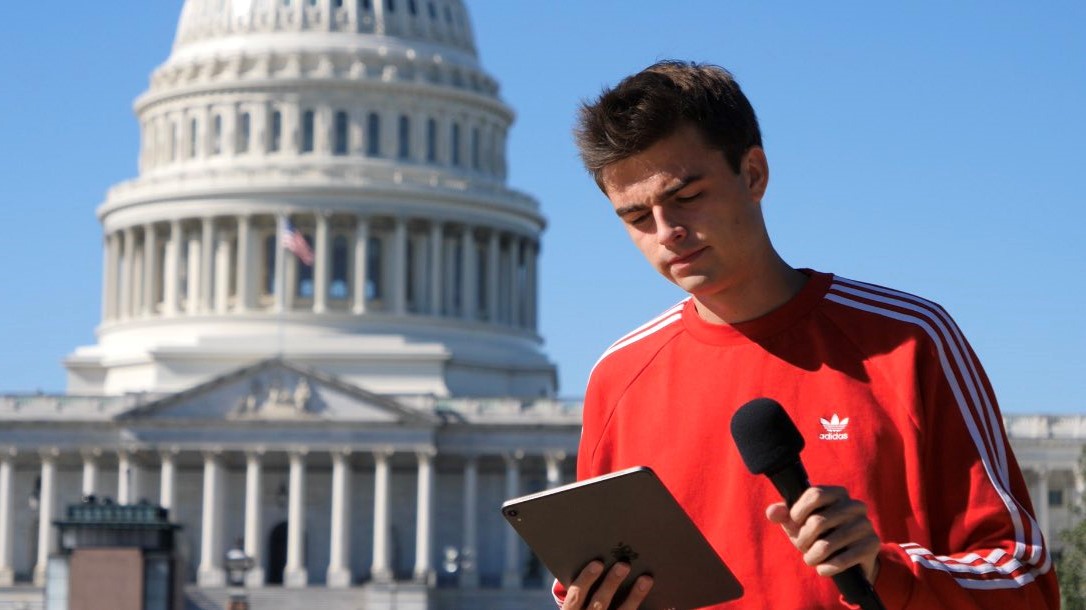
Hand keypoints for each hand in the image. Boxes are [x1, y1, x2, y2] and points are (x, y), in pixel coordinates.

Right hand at [560, 561, 653, 609]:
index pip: (575, 597)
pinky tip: (656, 597)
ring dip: (634, 596)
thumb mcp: (578, 601)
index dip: (586, 579)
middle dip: (611, 583)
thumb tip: (601, 558)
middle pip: (599, 604)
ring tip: (646, 579)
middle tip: (624, 565)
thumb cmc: (584, 605)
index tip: (598, 563)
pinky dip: (642, 604)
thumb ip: (585, 585)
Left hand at [765, 486, 880, 582]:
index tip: (794, 523)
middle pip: (818, 521)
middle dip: (803, 539)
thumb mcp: (801, 524)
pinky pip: (843, 559)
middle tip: (801, 547)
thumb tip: (772, 512)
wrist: (852, 560)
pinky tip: (823, 569)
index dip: (798, 511)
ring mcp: (865, 525)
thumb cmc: (821, 535)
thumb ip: (784, 515)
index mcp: (838, 493)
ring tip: (811, 560)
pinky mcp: (871, 545)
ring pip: (828, 543)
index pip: (814, 494)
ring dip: (813, 556)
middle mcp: (855, 505)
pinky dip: (827, 567)